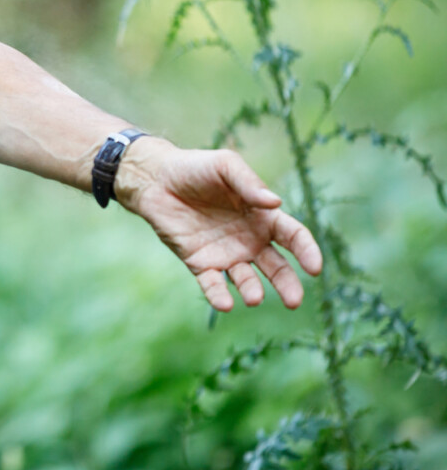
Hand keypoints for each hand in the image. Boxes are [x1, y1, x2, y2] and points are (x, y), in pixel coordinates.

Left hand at [115, 138, 322, 310]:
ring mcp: (226, 253)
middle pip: (277, 267)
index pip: (293, 236)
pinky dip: (219, 296)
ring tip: (254, 297)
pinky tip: (225, 304)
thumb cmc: (195, 167)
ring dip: (252, 290)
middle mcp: (250, 239)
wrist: (156, 179)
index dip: (307, 251)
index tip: (314, 267)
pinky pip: (213, 284)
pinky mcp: (200, 262)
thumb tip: (275, 203)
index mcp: (263, 216)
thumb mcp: (225, 166)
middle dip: (287, 284)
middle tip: (293, 301)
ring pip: (246, 279)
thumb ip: (249, 183)